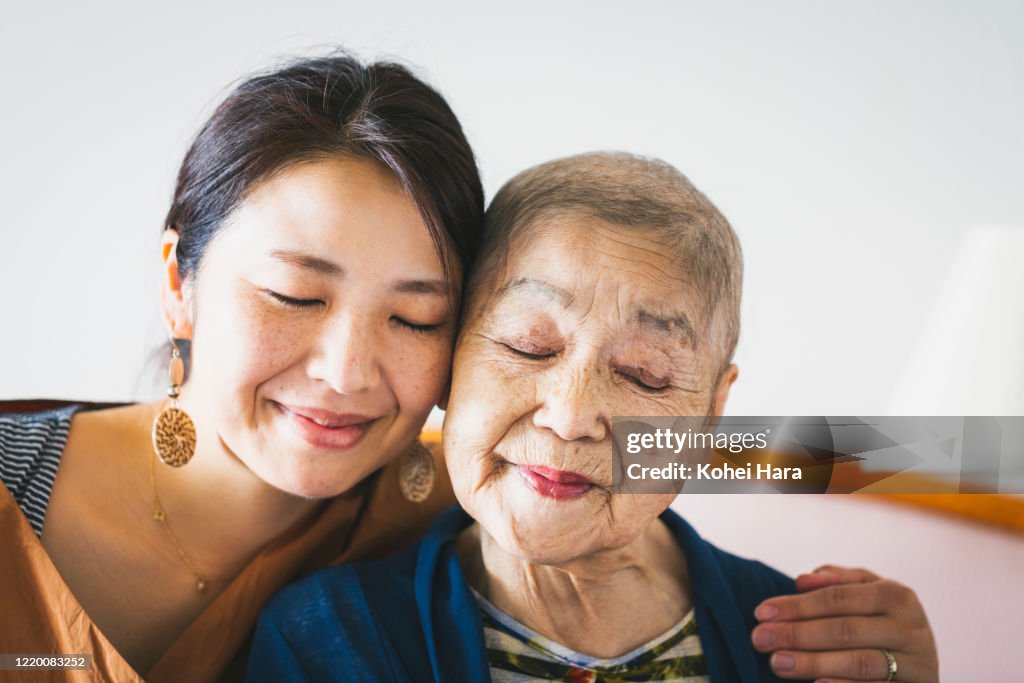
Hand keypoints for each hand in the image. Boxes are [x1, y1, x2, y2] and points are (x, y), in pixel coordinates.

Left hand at [751, 565, 938, 681]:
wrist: (921, 665)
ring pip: (859, 662)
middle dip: (797, 634)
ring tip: (777, 662)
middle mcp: (911, 627)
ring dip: (813, 663)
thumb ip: (837, 583)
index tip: (761, 613)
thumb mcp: (866, 595)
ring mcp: (917, 663)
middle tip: (759, 639)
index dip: (797, 606)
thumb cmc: (881, 621)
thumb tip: (802, 580)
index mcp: (895, 595)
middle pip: (845, 630)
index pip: (837, 598)